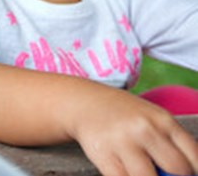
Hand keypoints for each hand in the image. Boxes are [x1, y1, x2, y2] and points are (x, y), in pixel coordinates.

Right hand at [66, 85, 197, 175]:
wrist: (84, 103)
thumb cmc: (126, 117)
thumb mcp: (153, 121)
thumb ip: (171, 145)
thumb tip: (185, 175)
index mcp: (163, 120)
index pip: (194, 156)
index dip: (193, 172)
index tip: (187, 175)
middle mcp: (144, 128)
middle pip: (177, 169)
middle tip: (164, 174)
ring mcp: (122, 141)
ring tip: (143, 172)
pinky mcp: (102, 154)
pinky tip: (128, 173)